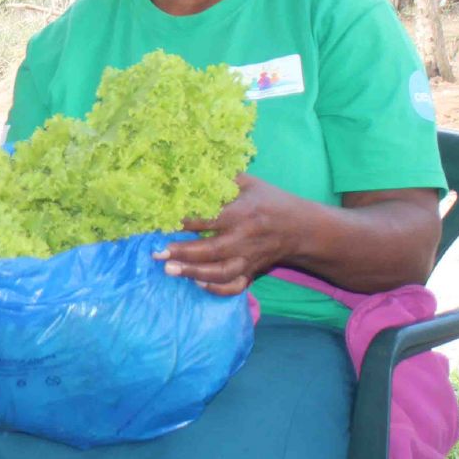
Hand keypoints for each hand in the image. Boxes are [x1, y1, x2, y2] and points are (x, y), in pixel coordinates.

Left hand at [157, 174, 302, 295]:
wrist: (301, 227)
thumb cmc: (269, 200)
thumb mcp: (248, 182)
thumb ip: (220, 178)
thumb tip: (188, 170)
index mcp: (242, 213)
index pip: (208, 219)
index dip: (183, 222)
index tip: (160, 222)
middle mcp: (245, 239)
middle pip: (211, 249)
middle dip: (182, 252)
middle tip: (157, 253)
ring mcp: (249, 258)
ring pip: (221, 272)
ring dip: (194, 273)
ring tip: (170, 270)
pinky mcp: (252, 272)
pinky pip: (235, 286)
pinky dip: (217, 289)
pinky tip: (198, 283)